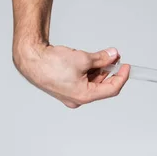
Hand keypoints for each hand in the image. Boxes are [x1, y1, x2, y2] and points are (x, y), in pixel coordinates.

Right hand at [13, 43, 129, 107]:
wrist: (30, 59)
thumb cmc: (50, 63)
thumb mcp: (83, 58)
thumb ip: (102, 59)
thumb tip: (113, 56)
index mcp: (83, 96)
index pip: (111, 89)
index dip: (122, 77)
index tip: (126, 66)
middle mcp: (77, 99)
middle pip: (102, 86)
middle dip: (110, 70)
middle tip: (115, 57)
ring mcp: (70, 94)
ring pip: (92, 82)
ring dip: (99, 69)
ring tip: (102, 56)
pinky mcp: (65, 88)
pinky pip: (82, 80)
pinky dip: (89, 70)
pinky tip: (89, 60)